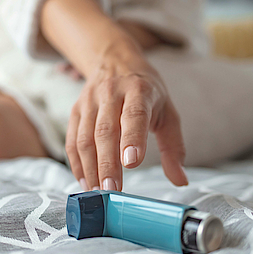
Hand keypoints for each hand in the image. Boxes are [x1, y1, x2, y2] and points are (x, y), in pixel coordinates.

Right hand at [65, 41, 187, 190]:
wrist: (115, 62)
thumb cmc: (145, 92)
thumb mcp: (167, 112)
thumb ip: (173, 147)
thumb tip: (180, 179)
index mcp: (139, 90)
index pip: (134, 114)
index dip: (132, 138)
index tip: (131, 162)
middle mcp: (111, 93)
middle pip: (106, 131)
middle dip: (107, 163)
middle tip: (112, 189)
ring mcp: (90, 102)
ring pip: (85, 137)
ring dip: (90, 167)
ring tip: (98, 191)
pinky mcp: (76, 111)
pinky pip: (72, 140)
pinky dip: (77, 163)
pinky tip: (86, 181)